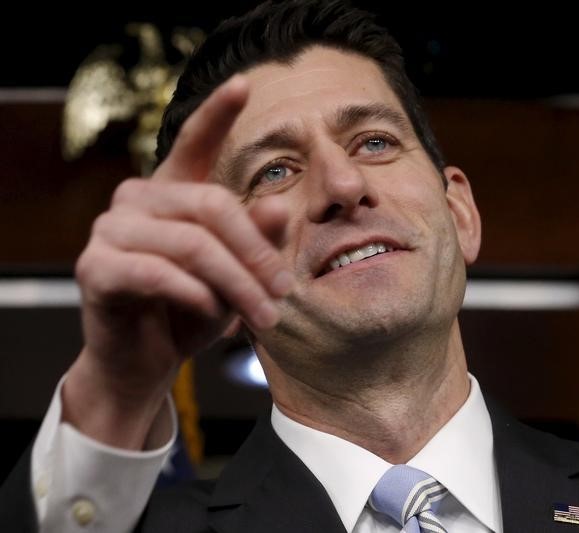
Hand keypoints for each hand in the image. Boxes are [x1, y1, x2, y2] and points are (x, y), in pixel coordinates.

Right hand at [62, 75, 292, 447]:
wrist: (146, 361)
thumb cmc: (194, 310)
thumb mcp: (237, 276)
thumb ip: (256, 240)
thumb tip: (275, 204)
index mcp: (172, 191)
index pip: (193, 142)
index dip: (216, 112)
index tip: (244, 82)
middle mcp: (137, 199)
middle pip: (212, 206)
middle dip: (257, 253)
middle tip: (285, 292)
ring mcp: (111, 230)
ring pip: (192, 245)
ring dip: (237, 284)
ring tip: (264, 317)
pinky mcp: (95, 267)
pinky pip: (158, 274)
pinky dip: (196, 296)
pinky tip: (215, 315)